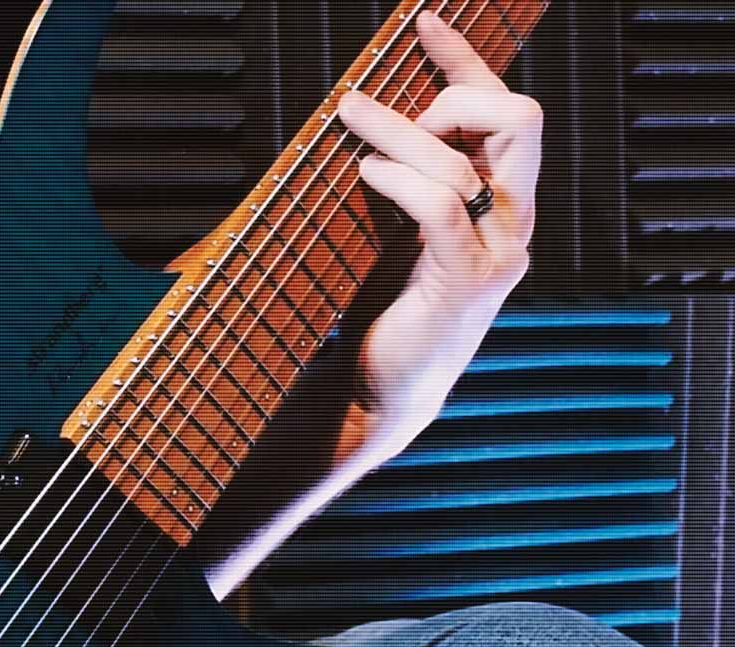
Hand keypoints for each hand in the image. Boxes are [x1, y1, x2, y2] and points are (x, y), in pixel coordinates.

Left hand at [334, 10, 542, 462]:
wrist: (391, 388)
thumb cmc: (390, 306)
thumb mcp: (405, 232)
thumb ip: (412, 182)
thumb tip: (374, 123)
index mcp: (501, 203)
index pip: (504, 112)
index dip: (467, 60)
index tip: (423, 23)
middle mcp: (513, 223)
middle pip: (519, 119)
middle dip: (451, 93)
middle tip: (375, 110)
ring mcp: (496, 255)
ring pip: (463, 163)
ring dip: (396, 131)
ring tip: (347, 126)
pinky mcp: (465, 285)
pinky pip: (441, 208)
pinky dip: (400, 180)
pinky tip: (366, 174)